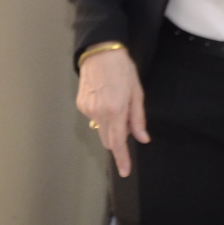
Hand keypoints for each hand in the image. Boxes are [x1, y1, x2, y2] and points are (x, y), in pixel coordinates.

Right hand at [76, 47, 149, 176]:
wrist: (100, 53)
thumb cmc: (122, 69)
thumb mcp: (136, 93)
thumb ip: (138, 118)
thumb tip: (142, 138)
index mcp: (116, 111)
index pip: (118, 142)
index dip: (122, 159)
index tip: (124, 171)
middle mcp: (99, 113)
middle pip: (108, 140)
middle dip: (118, 139)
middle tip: (127, 120)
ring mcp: (88, 110)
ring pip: (101, 129)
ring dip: (110, 126)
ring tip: (116, 103)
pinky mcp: (81, 105)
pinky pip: (94, 118)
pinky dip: (102, 115)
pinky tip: (105, 98)